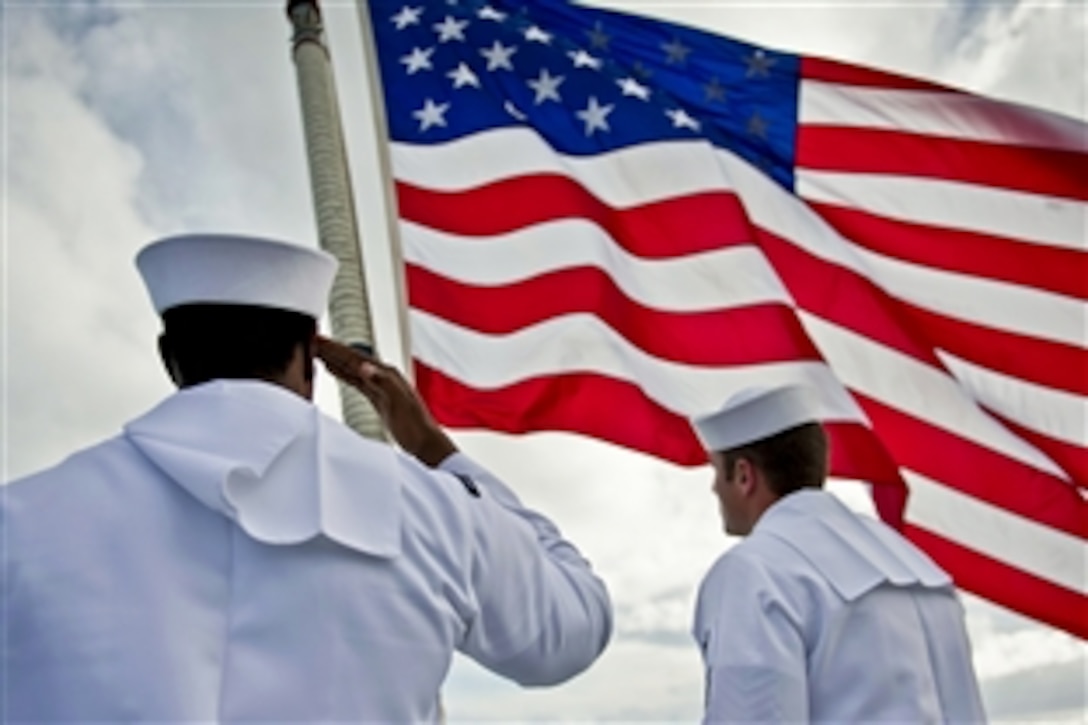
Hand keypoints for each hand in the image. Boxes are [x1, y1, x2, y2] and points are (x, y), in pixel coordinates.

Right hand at [313, 336, 456, 466]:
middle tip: (309, 340)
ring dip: (334, 359)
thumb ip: (382, 382)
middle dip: (331, 350)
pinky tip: (333, 369)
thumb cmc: (415, 425)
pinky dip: (342, 373)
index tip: (317, 340)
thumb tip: (364, 365)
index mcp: (386, 374)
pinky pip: (355, 380)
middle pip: (351, 359)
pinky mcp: (377, 397)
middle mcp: (382, 376)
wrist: (424, 442)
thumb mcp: (398, 403)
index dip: (335, 349)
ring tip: (315, 351)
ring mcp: (379, 386)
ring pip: (351, 368)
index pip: (355, 358)